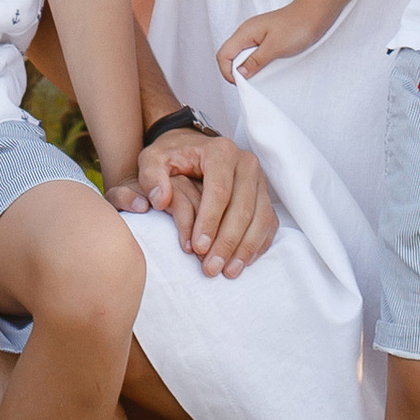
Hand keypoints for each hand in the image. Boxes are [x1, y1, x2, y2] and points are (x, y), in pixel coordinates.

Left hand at [120, 128, 278, 276]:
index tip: (197, 248)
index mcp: (221, 152)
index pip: (219, 191)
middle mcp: (246, 163)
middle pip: (243, 208)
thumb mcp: (153, 159)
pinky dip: (257, 245)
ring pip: (260, 218)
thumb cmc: (170, 156)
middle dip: (227, 242)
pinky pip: (268, 223)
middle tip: (210, 268)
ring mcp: (259, 180)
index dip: (210, 222)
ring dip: (245, 248)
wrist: (192, 147)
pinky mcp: (265, 196)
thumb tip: (161, 200)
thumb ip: (151, 177)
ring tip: (227, 272)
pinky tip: (242, 263)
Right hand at [217, 3, 322, 82]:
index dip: (227, 72)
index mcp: (245, 32)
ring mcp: (256, 35)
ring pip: (242, 56)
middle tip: (252, 81)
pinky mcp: (266, 39)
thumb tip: (239, 73)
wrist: (315, 13)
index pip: (223, 54)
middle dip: (237, 71)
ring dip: (249, 67)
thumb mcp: (275, 47)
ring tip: (262, 73)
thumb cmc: (298, 25)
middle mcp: (247, 33)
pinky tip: (269, 66)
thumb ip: (255, 61)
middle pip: (230, 56)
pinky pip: (254, 54)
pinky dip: (258, 63)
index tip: (241, 83)